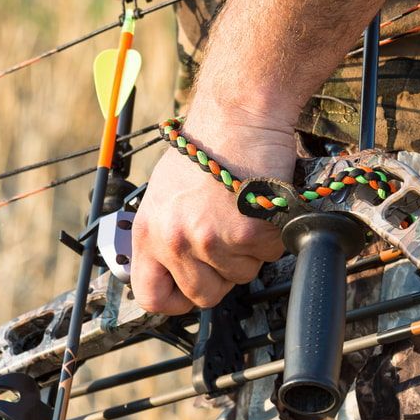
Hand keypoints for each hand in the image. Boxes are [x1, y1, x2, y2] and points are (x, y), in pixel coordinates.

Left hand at [130, 103, 295, 313]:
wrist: (236, 118)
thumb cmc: (206, 150)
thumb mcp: (163, 196)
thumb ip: (166, 234)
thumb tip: (172, 267)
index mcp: (149, 231)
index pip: (151, 295)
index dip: (175, 300)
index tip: (188, 290)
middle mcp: (175, 239)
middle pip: (203, 295)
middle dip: (220, 275)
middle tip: (227, 240)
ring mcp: (209, 239)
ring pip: (240, 276)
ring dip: (248, 252)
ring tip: (241, 213)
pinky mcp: (245, 233)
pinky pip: (267, 256)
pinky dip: (271, 236)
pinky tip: (259, 208)